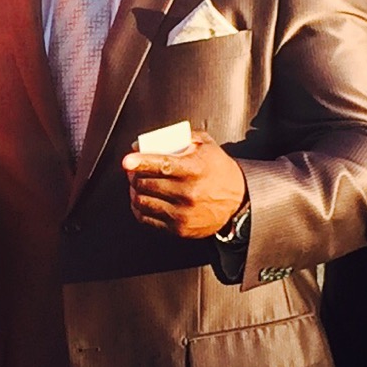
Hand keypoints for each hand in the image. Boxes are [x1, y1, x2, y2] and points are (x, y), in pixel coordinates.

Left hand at [123, 126, 247, 238]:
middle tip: (132, 170)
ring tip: (136, 185)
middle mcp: (188, 193)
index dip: (141, 162)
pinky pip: (147, 219)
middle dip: (134, 175)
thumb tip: (150, 141)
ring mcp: (182, 213)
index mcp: (194, 169)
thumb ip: (182, 137)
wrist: (239, 200)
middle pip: (147, 183)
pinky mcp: (179, 229)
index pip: (162, 165)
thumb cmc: (219, 170)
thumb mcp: (207, 146)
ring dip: (134, 192)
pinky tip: (140, 200)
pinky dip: (139, 209)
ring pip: (143, 202)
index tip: (127, 161)